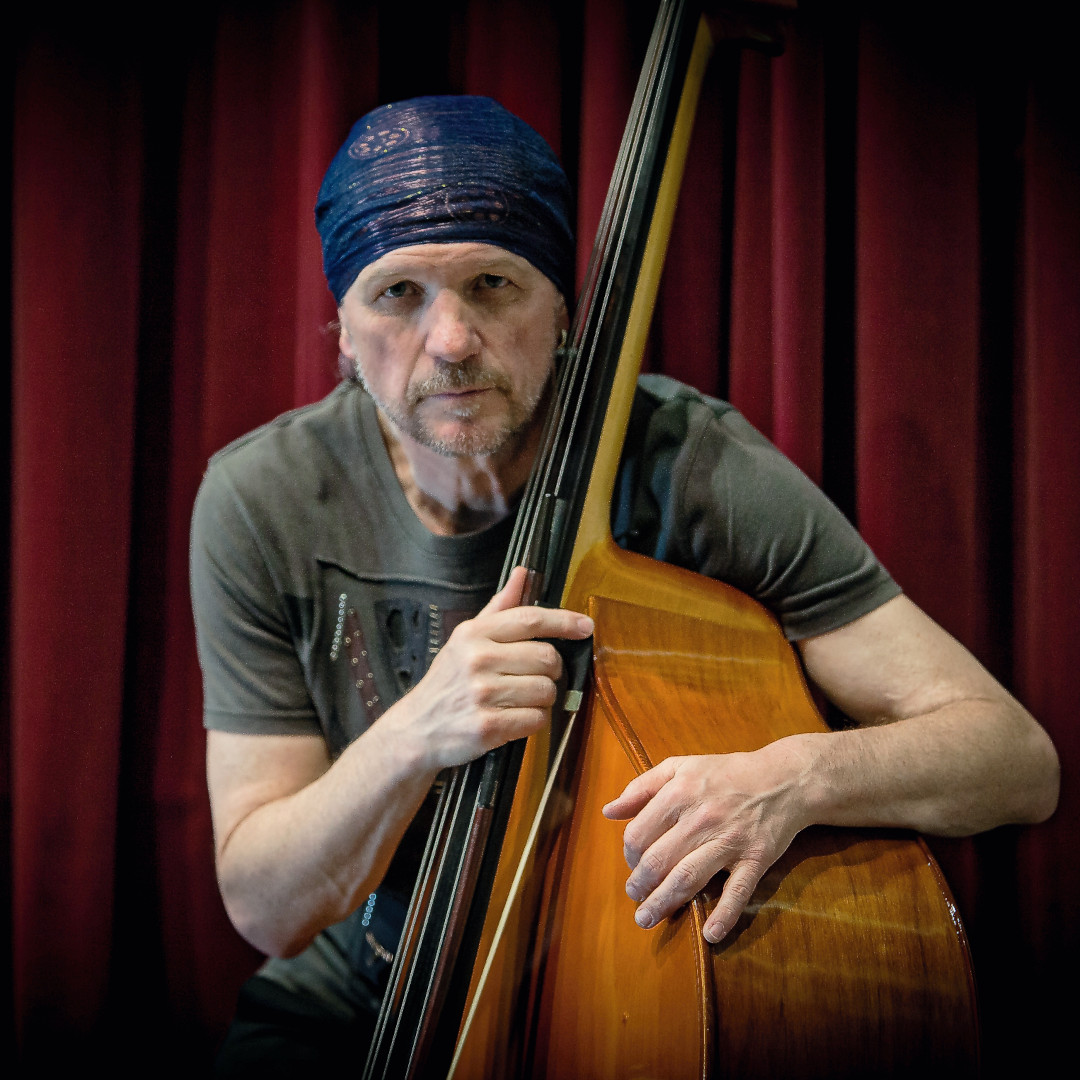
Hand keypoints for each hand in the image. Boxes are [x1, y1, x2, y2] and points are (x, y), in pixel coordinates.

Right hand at [393, 566, 593, 770]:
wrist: (417, 730)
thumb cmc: (447, 683)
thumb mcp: (465, 639)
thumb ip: (499, 608)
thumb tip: (523, 573)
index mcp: (474, 634)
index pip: (530, 620)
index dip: (564, 621)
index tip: (586, 625)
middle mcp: (478, 660)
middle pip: (546, 658)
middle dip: (552, 670)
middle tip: (539, 676)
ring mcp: (482, 694)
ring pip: (546, 691)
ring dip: (544, 699)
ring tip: (523, 700)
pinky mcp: (488, 726)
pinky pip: (536, 720)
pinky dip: (534, 721)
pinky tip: (516, 719)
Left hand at [601, 744, 812, 943]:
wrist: (784, 779)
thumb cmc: (725, 774)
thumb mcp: (680, 767)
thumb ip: (641, 787)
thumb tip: (608, 811)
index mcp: (679, 793)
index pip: (639, 833)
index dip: (629, 855)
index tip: (633, 864)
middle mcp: (701, 817)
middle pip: (659, 860)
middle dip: (639, 885)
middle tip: (635, 898)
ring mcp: (730, 840)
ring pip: (688, 877)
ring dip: (664, 903)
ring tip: (646, 918)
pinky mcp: (755, 858)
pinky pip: (738, 891)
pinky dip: (724, 915)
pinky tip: (710, 934)